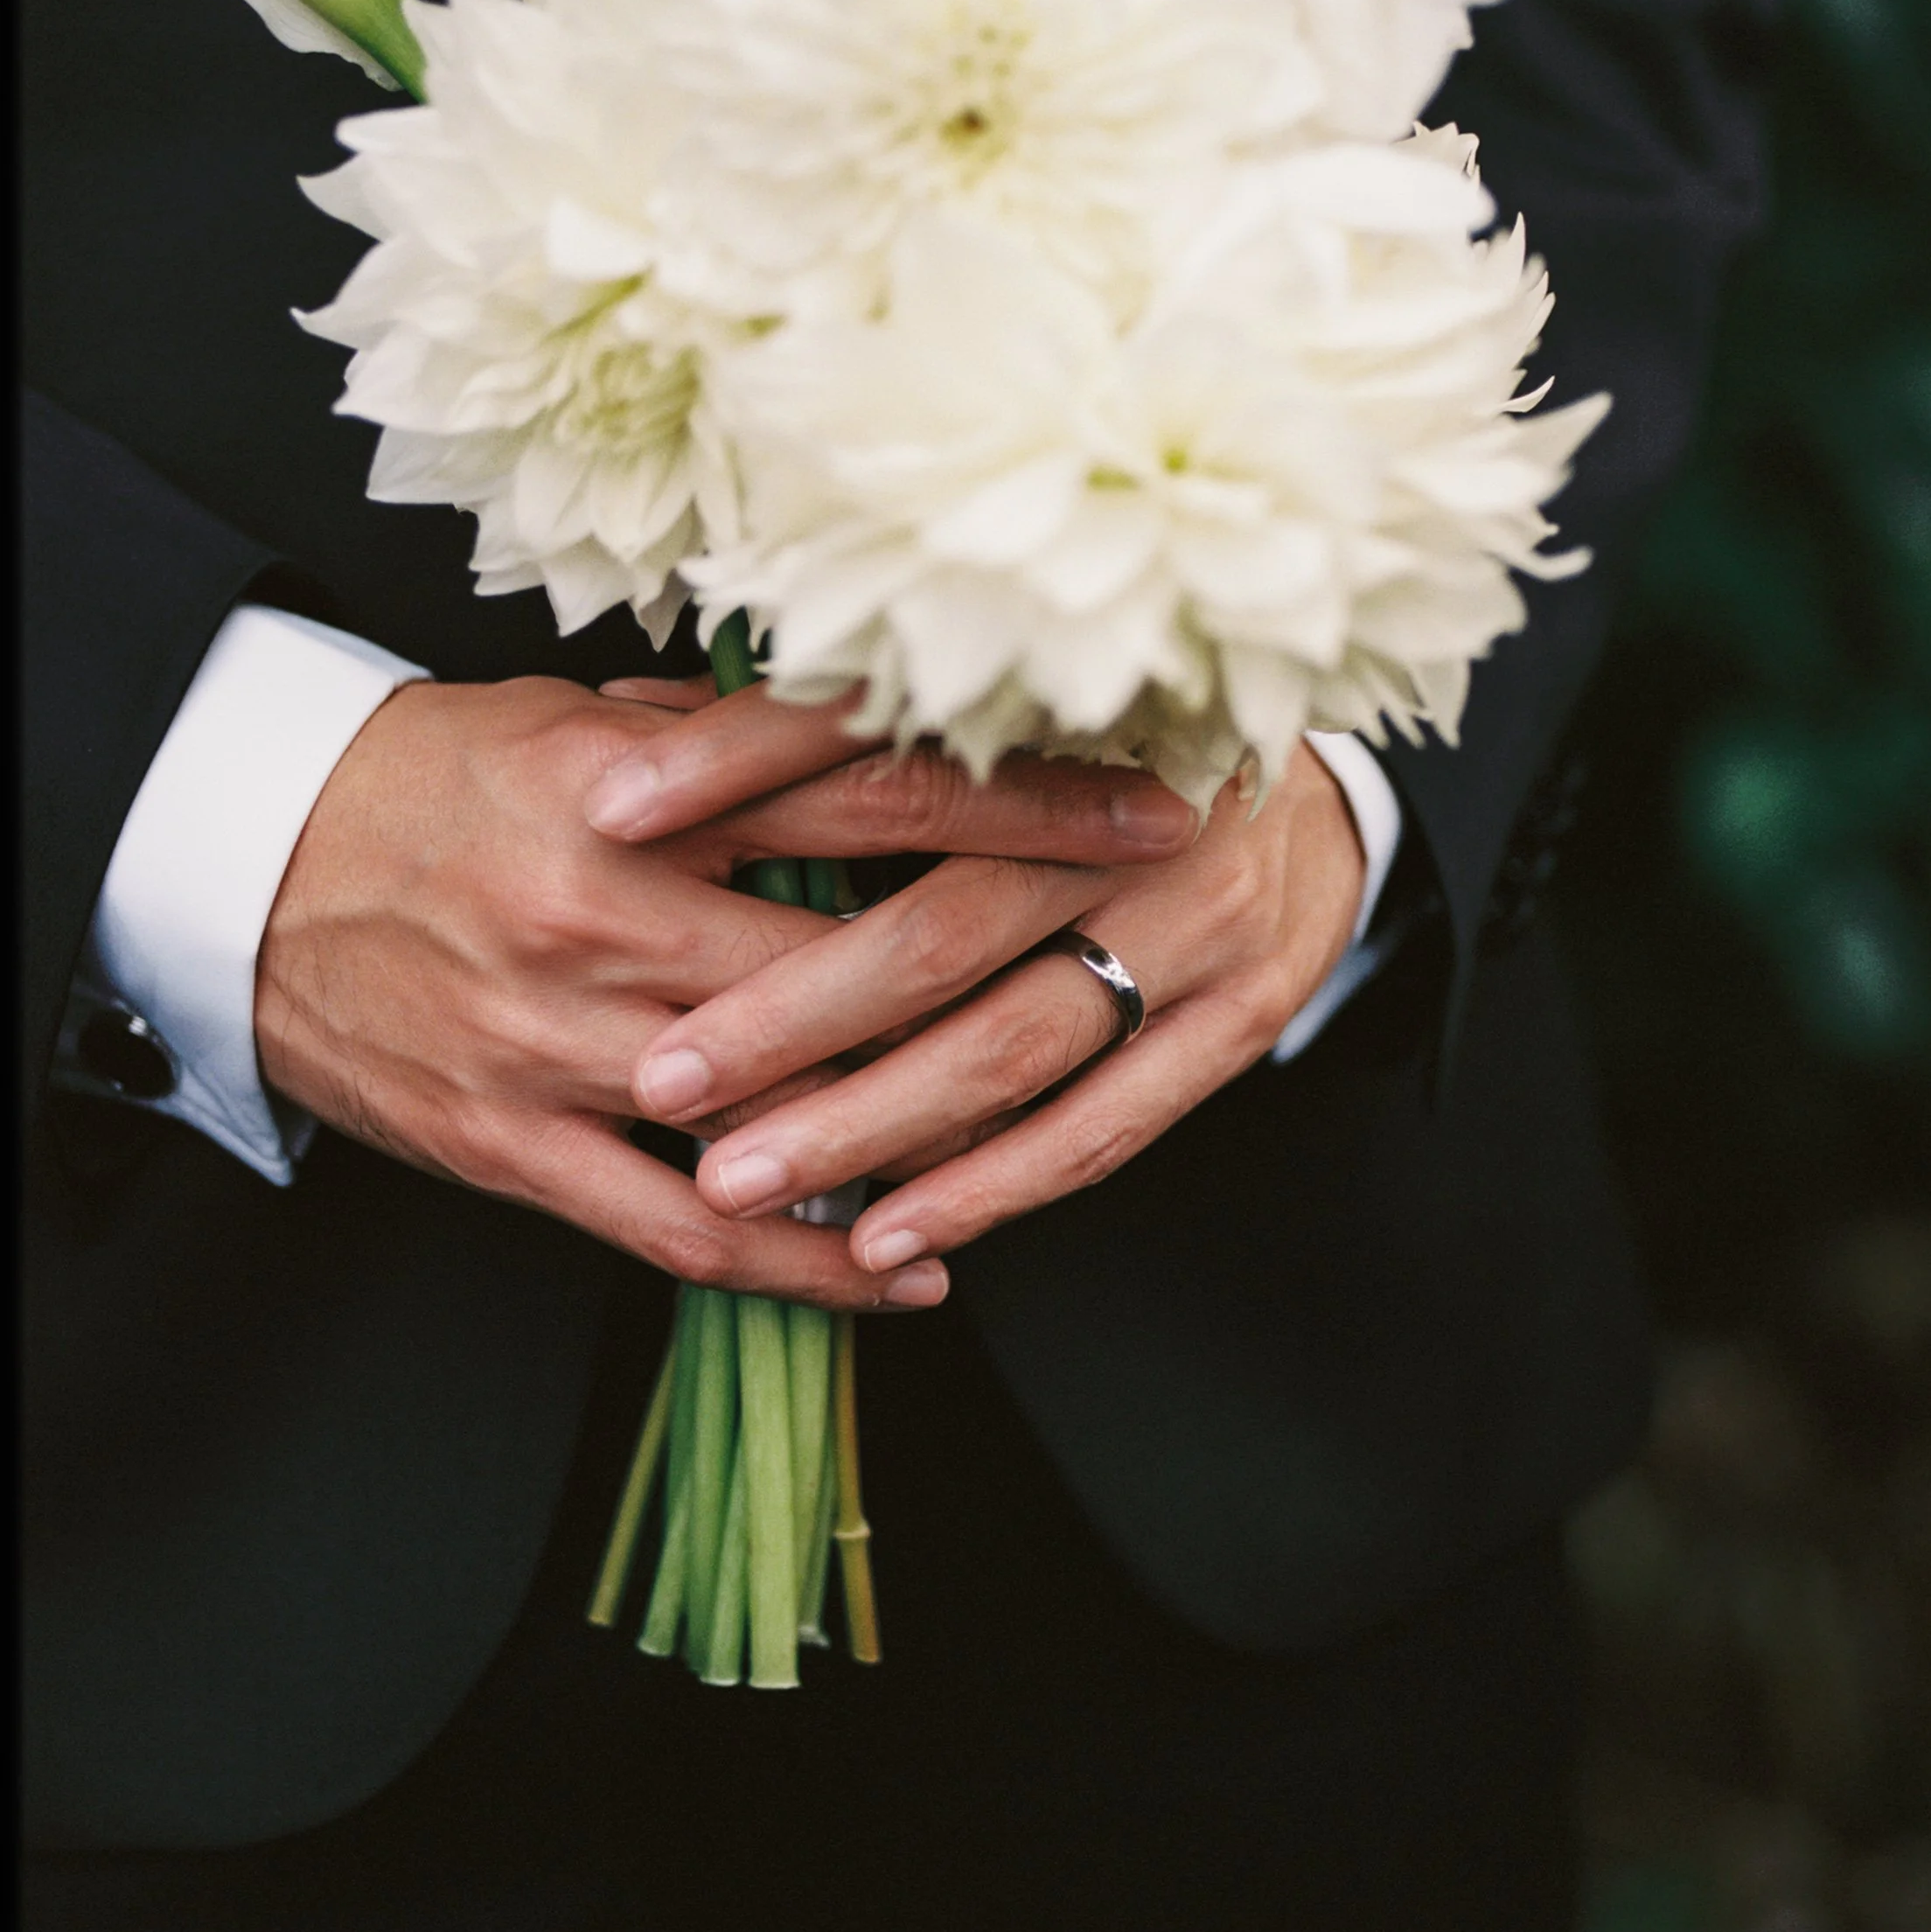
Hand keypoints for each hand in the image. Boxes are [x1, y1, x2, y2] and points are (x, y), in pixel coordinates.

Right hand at [255, 673, 1196, 1306]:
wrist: (240, 865)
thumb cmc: (423, 778)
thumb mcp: (562, 718)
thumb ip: (716, 734)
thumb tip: (850, 710)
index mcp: (630, 788)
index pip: (872, 787)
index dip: (1026, 801)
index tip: (1153, 803)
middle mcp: (605, 913)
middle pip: (858, 952)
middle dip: (1018, 959)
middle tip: (1151, 951)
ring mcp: (561, 1042)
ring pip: (786, 1107)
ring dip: (931, 1129)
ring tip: (1064, 1132)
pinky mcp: (516, 1143)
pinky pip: (680, 1231)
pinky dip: (802, 1266)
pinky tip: (908, 1275)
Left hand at [623, 744, 1366, 1268]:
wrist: (1320, 782)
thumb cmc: (1110, 735)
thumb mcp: (995, 696)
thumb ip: (828, 718)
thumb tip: (635, 723)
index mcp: (1067, 707)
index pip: (879, 730)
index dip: (740, 764)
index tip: (607, 809)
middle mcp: (1139, 812)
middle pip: (941, 921)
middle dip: (790, 1011)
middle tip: (663, 1077)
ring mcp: (1202, 919)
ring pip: (1013, 1042)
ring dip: (871, 1123)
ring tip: (740, 1180)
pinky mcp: (1244, 1013)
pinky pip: (1106, 1122)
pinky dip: (991, 1186)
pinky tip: (889, 1235)